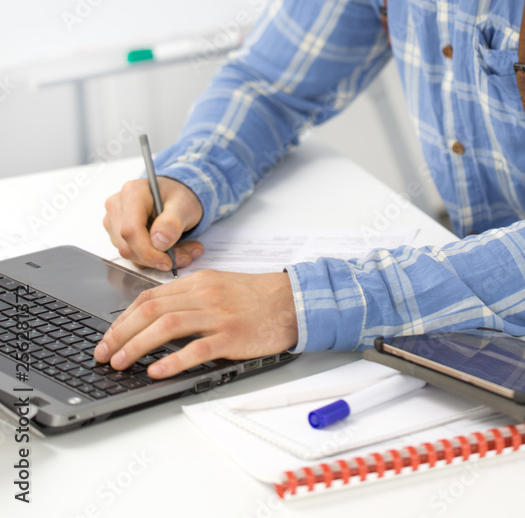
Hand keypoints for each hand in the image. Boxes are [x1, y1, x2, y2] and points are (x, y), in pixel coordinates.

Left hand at [93, 270, 298, 377]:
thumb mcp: (218, 287)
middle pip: (151, 310)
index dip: (123, 318)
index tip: (108, 336)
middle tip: (104, 353)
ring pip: (166, 327)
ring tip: (120, 363)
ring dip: (136, 346)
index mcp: (198, 282)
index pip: (149, 297)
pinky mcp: (232, 336)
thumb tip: (155, 317)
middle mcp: (204, 295)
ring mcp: (217, 315)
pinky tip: (156, 371)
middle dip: (120, 333)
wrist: (292, 301)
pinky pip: (196, 348)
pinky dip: (172, 361)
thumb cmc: (255, 298)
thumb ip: (189, 298)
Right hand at [103, 175, 204, 271]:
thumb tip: (158, 242)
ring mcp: (113, 220)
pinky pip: (132, 254)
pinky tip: (171, 249)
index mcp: (132, 192)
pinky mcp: (116, 233)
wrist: (174, 196)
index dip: (148, 252)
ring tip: (183, 250)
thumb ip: (172, 222)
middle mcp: (117, 205)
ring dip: (156, 259)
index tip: (167, 261)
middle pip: (127, 246)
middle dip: (155, 258)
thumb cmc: (178, 196)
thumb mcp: (184, 204)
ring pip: (129, 253)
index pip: (131, 231)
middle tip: (184, 256)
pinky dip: (152, 258)